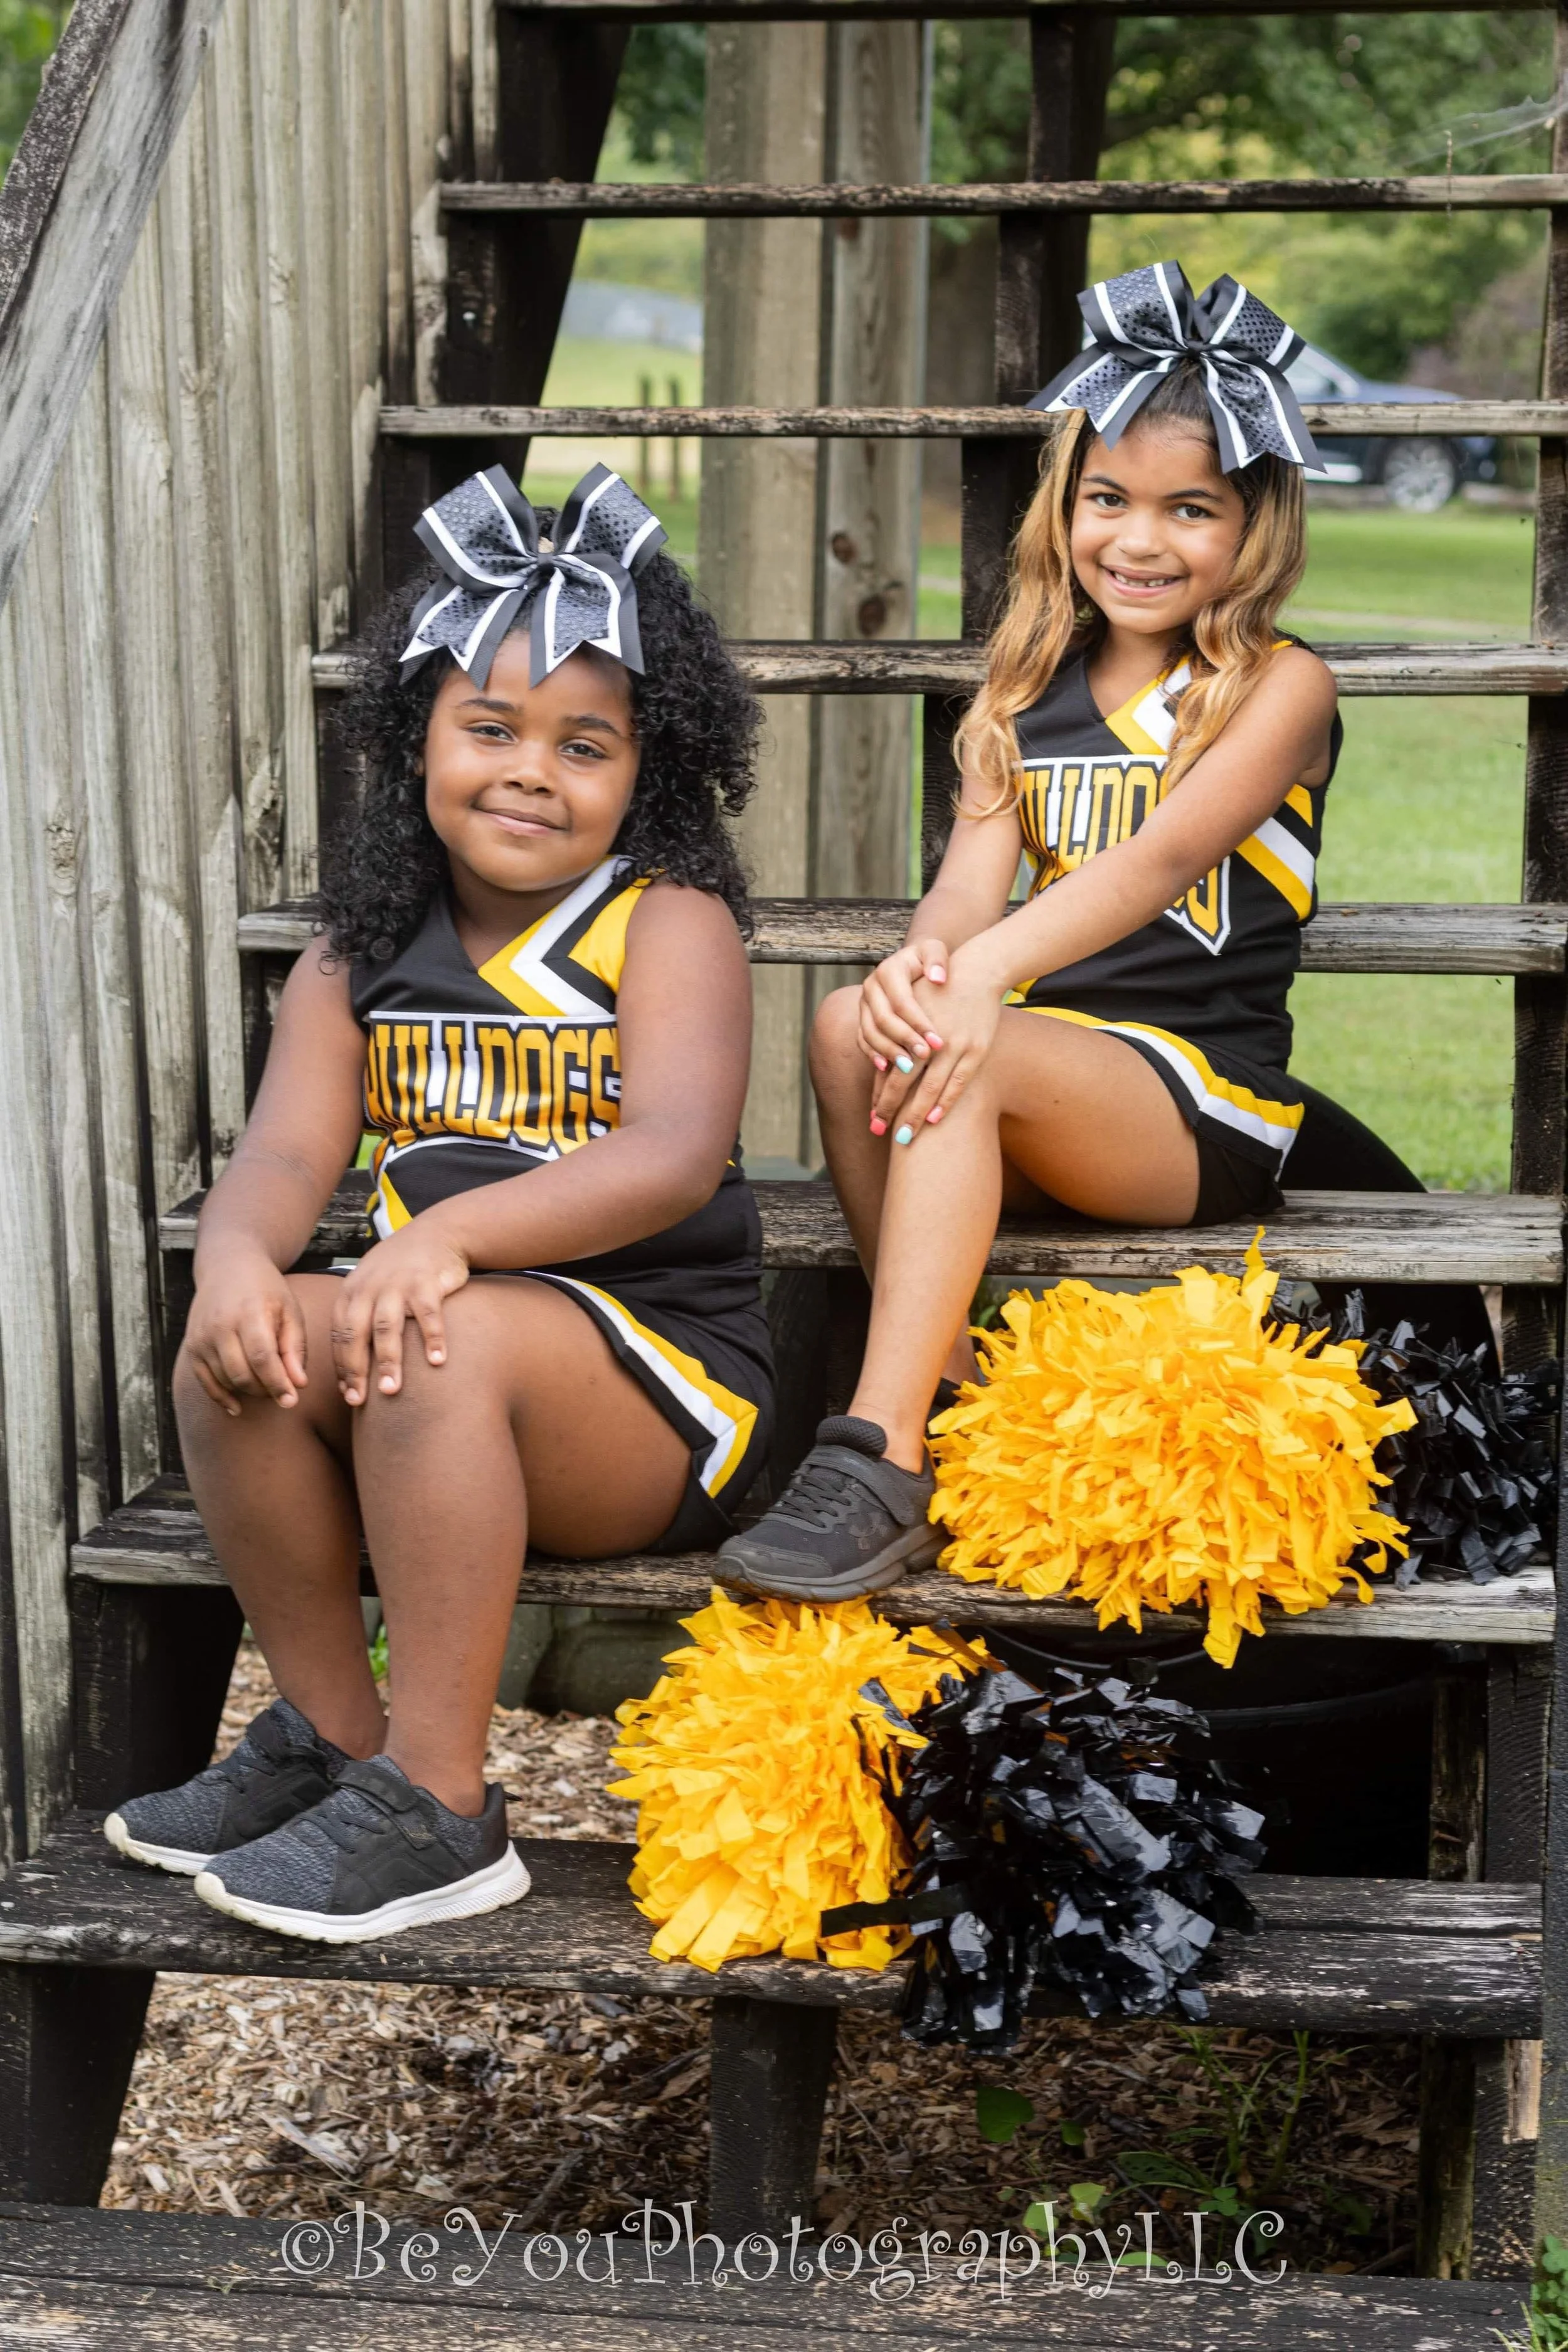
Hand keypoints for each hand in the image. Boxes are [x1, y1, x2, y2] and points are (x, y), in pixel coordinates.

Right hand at [184, 1252, 308, 1415]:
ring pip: (225, 1380)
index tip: (291, 1400)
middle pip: (241, 1374)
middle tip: (282, 1392)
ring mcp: (202, 1337)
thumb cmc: (266, 1290)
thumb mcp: (289, 1310)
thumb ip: (295, 1347)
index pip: (262, 1358)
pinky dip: (221, 1397)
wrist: (228, 1266)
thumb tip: (298, 1384)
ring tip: (266, 1386)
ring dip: (248, 1391)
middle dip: (264, 1391)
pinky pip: (205, 1382)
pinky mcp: (192, 1346)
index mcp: (249, 1313)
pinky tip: (237, 1406)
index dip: (277, 1383)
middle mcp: (220, 1325)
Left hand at [331, 1221, 471, 1405]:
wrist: (436, 1232)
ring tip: (392, 1389)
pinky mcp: (426, 1282)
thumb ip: (360, 1321)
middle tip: (360, 1402)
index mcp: (351, 1293)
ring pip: (387, 1327)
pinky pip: (428, 1314)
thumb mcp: (371, 1287)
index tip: (349, 1396)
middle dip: (356, 1370)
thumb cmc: (401, 1270)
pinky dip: (433, 1338)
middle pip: (356, 1334)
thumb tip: (350, 1373)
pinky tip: (438, 1361)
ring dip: (388, 1360)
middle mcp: (369, 1288)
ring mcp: (397, 1284)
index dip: (342, 1368)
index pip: (339, 1336)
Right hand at [858, 939, 948, 1104]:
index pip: (902, 1001)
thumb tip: (938, 979)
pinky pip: (863, 1040)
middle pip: (883, 1019)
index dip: (918, 1022)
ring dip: (889, 1051)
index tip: (938, 1042)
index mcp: (888, 970)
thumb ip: (937, 959)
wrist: (912, 965)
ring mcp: (864, 1005)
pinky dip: (873, 1054)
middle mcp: (871, 987)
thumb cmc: (929, 961)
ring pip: (870, 1032)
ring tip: (909, 1069)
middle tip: (925, 1056)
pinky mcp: (862, 1019)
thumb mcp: (934, 951)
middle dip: (905, 1039)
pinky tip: (887, 1069)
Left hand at [871, 940, 1005, 1140]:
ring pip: (929, 1087)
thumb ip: (900, 1035)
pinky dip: (945, 1102)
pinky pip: (958, 1082)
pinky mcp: (976, 1049)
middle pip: (903, 1080)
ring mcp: (954, 1045)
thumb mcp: (914, 1008)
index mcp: (909, 1028)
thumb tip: (884, 1067)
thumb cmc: (939, 993)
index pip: (889, 1067)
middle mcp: (928, 1038)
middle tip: (878, 1131)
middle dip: (890, 1108)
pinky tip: (933, 1120)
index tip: (871, 1115)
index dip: (880, 1092)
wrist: (976, 971)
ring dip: (914, 1114)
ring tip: (904, 1137)